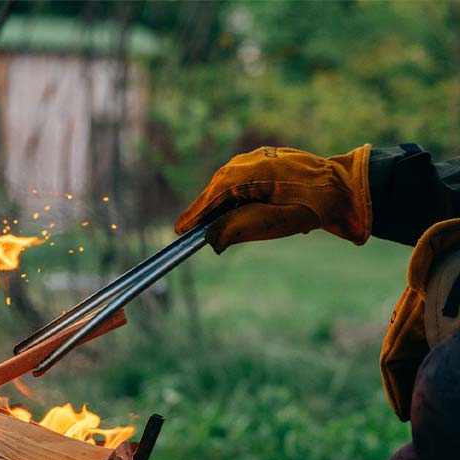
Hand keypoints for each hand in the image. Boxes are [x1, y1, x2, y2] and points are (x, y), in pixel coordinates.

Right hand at [176, 145, 371, 252]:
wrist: (346, 188)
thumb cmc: (310, 208)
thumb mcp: (271, 224)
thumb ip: (236, 230)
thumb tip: (209, 238)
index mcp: (249, 173)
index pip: (213, 196)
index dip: (195, 214)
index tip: (179, 230)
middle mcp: (251, 159)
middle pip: (217, 188)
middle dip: (204, 209)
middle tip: (190, 229)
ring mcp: (261, 156)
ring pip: (229, 182)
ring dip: (219, 202)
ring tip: (211, 222)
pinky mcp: (269, 159)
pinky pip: (242, 177)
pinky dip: (233, 194)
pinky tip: (234, 208)